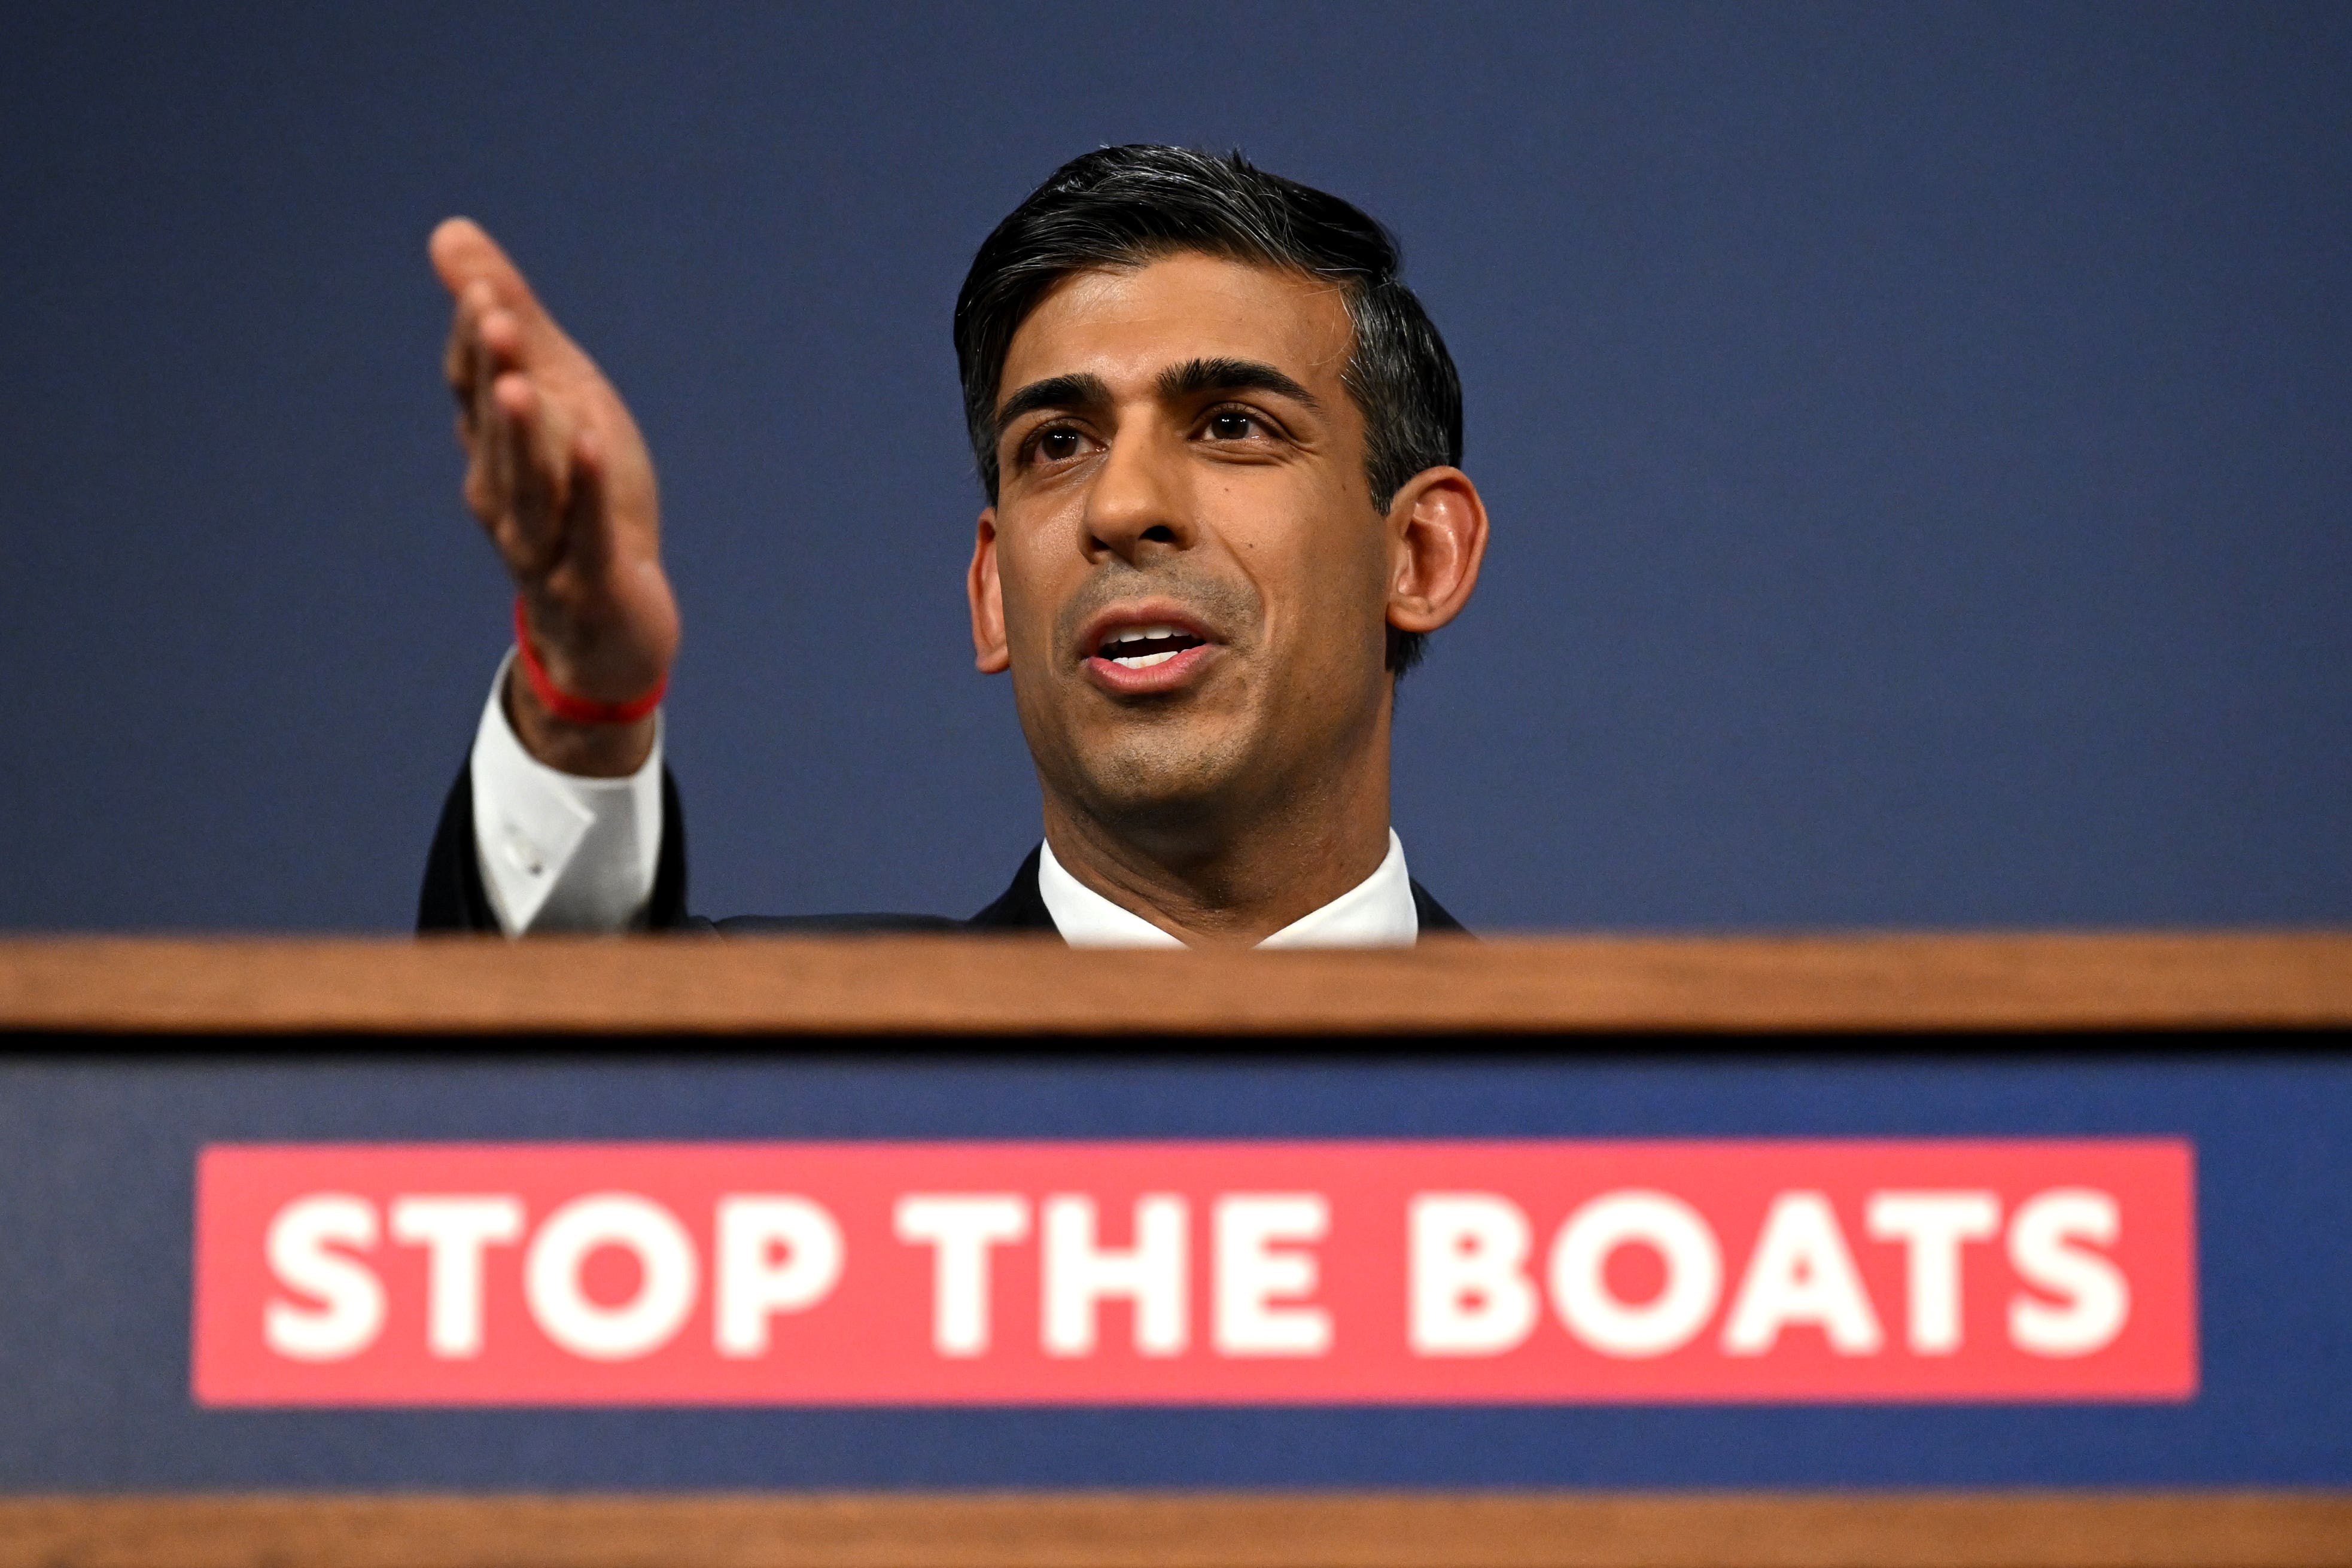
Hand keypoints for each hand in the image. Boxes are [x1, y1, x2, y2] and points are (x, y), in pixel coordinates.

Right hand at [433, 218, 677, 774]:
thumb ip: (511, 324)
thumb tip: (449, 233)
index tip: (483, 286)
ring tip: (518, 379)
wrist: (612, 629)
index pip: (475, 388)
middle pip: (495, 427)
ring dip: (520, 431)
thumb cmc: (583, 501)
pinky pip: (585, 531)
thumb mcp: (556, 399)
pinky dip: (586, 488)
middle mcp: (504, 495)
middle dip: (492, 369)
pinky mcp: (588, 580)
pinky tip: (589, 444)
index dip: (477, 340)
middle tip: (493, 311)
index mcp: (495, 450)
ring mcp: (543, 542)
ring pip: (527, 482)